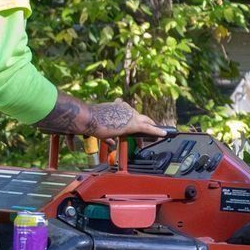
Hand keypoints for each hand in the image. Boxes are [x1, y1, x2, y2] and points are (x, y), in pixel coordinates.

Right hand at [38, 94, 172, 139]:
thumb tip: (112, 141)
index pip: (128, 113)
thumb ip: (106, 134)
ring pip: (146, 122)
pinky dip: (157, 131)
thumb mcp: (97, 127)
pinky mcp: (131, 124)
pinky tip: (164, 133)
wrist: (85, 118)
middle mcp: (123, 108)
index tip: (137, 128)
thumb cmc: (86, 122)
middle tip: (148, 135)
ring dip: (153, 129)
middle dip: (145, 126)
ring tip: (160, 134)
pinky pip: (147, 128)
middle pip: (139, 118)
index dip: (135, 121)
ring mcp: (128, 115)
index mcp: (115, 107)